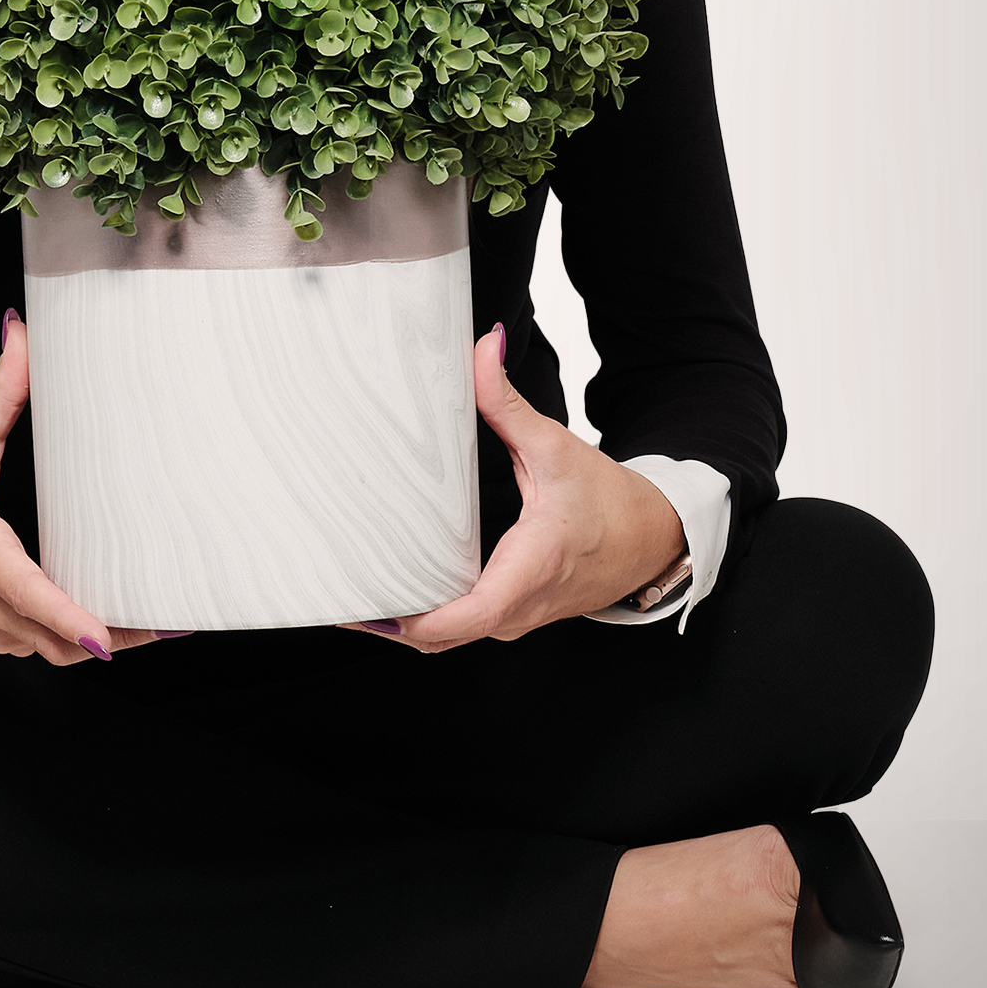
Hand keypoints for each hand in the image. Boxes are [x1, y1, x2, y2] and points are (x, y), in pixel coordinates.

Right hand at [0, 311, 159, 663]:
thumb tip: (22, 337)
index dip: (69, 617)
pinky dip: (77, 644)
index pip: (27, 592)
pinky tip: (116, 625)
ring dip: (103, 646)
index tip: (106, 634)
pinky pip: (43, 650)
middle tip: (169, 622)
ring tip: (157, 624)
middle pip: (55, 639)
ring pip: (53, 653)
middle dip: (114, 637)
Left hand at [370, 326, 686, 652]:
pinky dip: (421, 617)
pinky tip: (391, 588)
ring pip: (445, 638)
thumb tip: (483, 349)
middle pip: (439, 635)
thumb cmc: (610, 502)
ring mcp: (514, 620)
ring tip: (351, 586)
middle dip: (386, 619)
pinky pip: (458, 630)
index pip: (467, 615)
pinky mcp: (510, 617)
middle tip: (334, 588)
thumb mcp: (555, 446)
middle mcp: (518, 607)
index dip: (413, 619)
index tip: (369, 607)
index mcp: (531, 567)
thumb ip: (508, 402)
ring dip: (400, 620)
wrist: (652, 539)